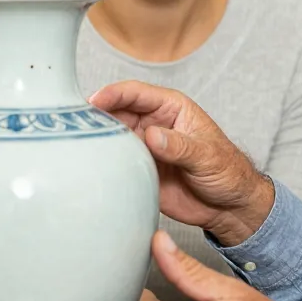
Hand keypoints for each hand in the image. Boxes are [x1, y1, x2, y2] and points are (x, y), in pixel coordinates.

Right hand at [90, 80, 273, 244]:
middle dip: (94, 117)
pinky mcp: (137, 172)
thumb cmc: (227, 172)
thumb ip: (179, 146)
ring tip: (74, 148)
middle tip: (72, 126)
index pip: (136, 93)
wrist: (229, 207)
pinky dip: (99, 165)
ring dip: (93, 142)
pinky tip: (85, 170)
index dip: (112, 94)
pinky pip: (113, 165)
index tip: (93, 101)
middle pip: (115, 114)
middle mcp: (152, 125)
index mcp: (171, 109)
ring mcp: (143, 148)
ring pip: (109, 139)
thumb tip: (152, 135)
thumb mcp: (207, 156)